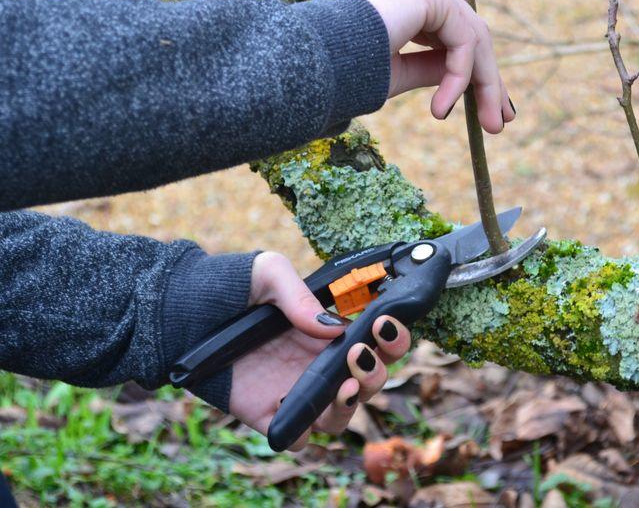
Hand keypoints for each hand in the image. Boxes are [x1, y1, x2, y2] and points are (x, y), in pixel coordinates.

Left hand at [228, 252, 410, 450]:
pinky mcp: (267, 413)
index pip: (375, 340)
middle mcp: (317, 363)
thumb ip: (300, 296)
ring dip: (354, 403)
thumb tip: (331, 327)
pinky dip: (305, 427)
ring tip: (347, 382)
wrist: (177, 312)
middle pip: (368, 381)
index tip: (387, 324)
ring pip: (341, 415)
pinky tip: (295, 400)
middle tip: (363, 351)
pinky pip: (297, 435)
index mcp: (327, 331)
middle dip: (378, 371)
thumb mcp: (268, 273)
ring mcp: (294, 390)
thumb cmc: (227, 287)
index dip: (392, 338)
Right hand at [340, 0, 514, 133]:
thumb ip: (429, 69)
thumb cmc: (341, 70)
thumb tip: (463, 80)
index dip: (471, 71)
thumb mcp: (395, 73)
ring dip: (483, 84)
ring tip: (487, 124)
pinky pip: (462, 39)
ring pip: (472, 36)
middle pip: (468, 32)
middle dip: (487, 81)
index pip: (451, 31)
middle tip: (500, 122)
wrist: (311, 61)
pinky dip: (460, 76)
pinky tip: (442, 106)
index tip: (487, 110)